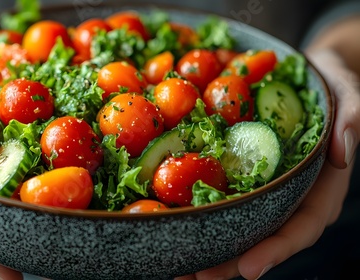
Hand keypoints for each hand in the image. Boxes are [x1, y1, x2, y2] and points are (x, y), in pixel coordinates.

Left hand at [176, 49, 359, 279]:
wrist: (310, 72)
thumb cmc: (332, 82)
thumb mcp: (351, 92)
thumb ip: (352, 119)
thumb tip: (343, 153)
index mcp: (321, 184)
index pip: (303, 225)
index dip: (277, 249)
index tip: (248, 269)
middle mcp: (292, 191)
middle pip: (264, 235)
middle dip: (232, 260)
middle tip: (198, 276)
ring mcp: (267, 183)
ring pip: (241, 223)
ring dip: (210, 247)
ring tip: (179, 268)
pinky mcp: (245, 171)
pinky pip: (224, 194)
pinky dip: (202, 213)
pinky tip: (175, 222)